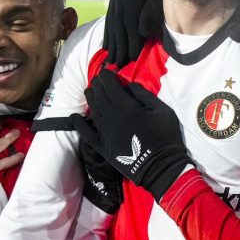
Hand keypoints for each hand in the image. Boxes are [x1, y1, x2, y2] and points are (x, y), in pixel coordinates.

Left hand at [70, 70, 190, 201]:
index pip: (110, 85)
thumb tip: (129, 85)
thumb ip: (145, 95)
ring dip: (89, 97)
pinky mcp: (102, 146)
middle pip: (99, 95)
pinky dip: (79, 124)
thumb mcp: (162, 111)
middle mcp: (112, 117)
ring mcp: (105, 132)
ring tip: (90, 91)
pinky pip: (86, 133)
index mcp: (127, 106)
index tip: (108, 71)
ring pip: (92, 109)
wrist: (161, 167)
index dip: (106, 76)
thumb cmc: (166, 137)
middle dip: (97, 84)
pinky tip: (74, 117)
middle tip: (99, 80)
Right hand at [104, 0, 163, 66]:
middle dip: (118, 46)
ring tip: (112, 60)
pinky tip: (107, 47)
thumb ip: (150, 13)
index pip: (128, 22)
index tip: (132, 57)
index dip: (130, 41)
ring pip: (111, 22)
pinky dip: (108, 34)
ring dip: (111, 43)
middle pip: (117, 24)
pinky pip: (109, 19)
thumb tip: (141, 32)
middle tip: (119, 64)